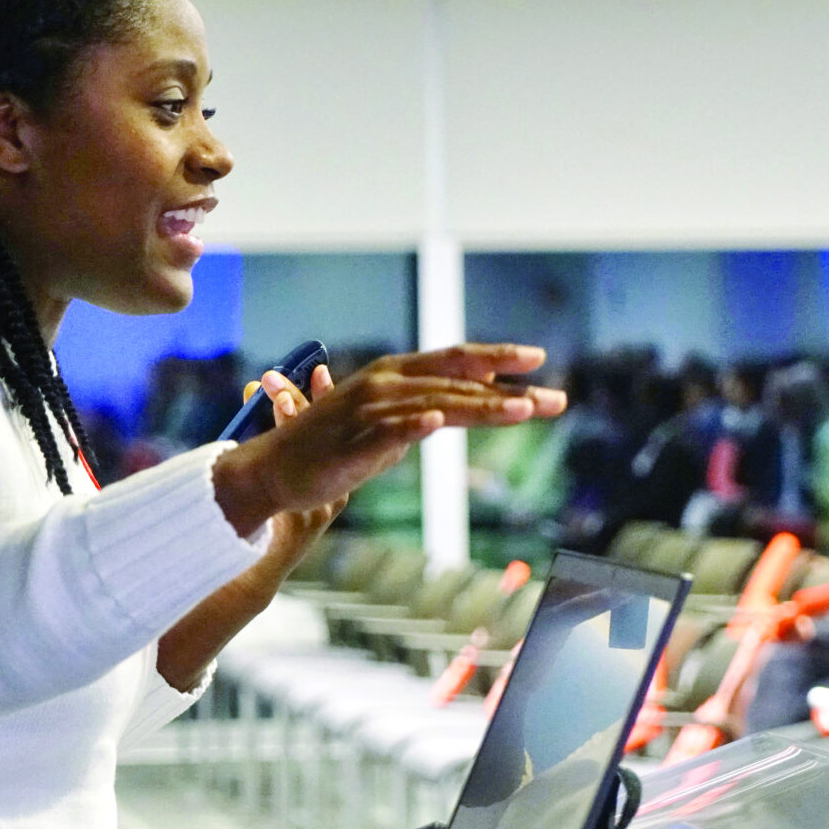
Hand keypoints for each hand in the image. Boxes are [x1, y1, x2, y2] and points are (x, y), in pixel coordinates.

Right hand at [212, 344, 562, 535]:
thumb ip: (422, 413)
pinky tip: (440, 422)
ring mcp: (368, 410)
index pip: (455, 360)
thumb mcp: (387, 425)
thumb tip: (457, 408)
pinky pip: (390, 430)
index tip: (538, 360)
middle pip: (457, 382)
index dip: (497, 357)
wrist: (274, 471)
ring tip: (522, 409)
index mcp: (395, 375)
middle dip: (509, 390)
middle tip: (554, 399)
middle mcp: (385, 383)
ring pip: (435, 403)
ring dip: (481, 406)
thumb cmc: (332, 449)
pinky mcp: (353, 441)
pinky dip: (415, 423)